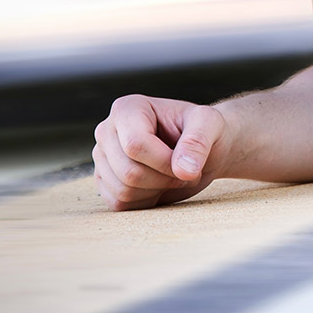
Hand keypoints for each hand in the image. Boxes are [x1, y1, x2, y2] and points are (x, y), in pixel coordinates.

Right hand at [91, 93, 228, 210]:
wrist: (199, 151)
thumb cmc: (203, 131)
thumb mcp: (210, 125)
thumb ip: (198, 141)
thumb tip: (183, 169)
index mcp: (127, 108)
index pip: (135, 145)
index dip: (165, 163)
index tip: (189, 164)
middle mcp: (107, 130)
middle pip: (128, 171)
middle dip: (164, 179)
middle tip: (185, 172)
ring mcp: (102, 157)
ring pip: (122, 191)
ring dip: (157, 190)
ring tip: (172, 176)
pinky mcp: (103, 181)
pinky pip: (118, 203)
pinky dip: (144, 202)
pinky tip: (158, 185)